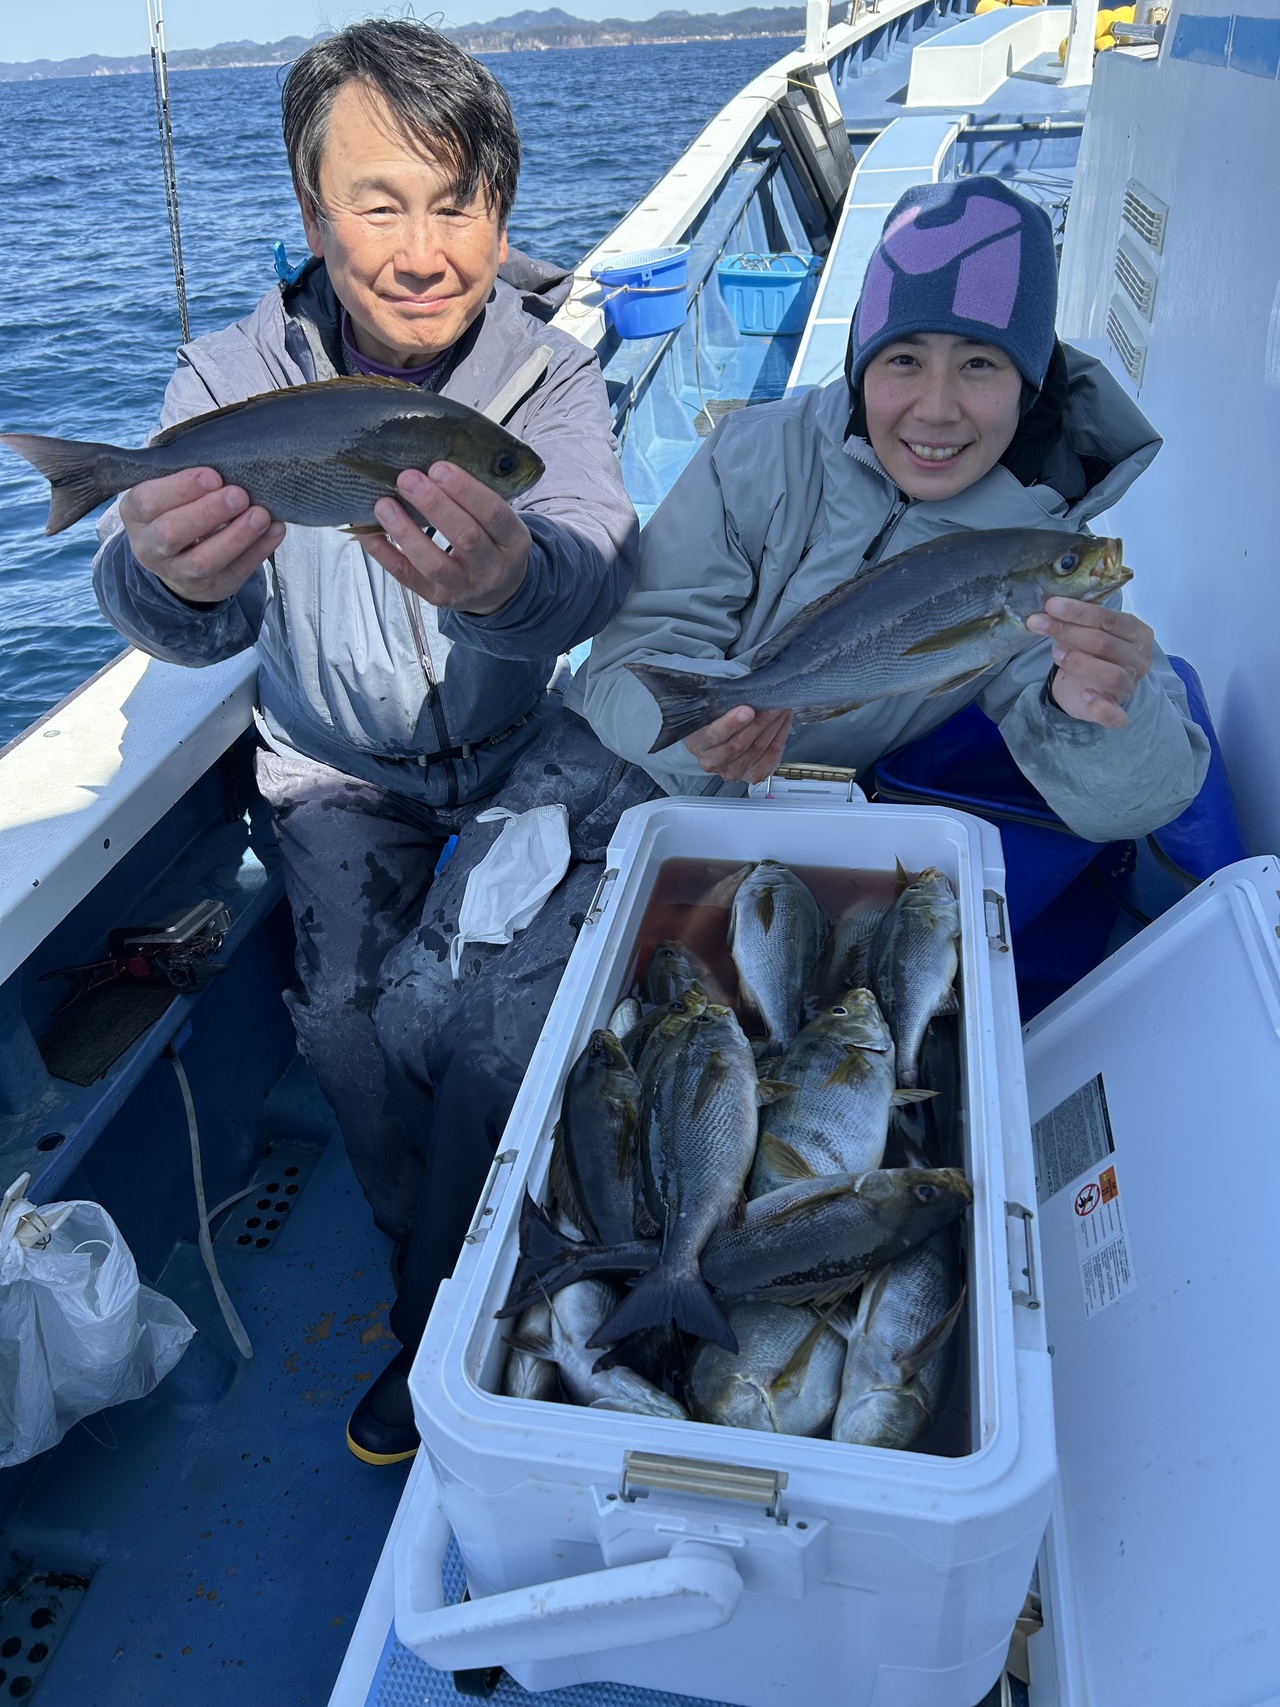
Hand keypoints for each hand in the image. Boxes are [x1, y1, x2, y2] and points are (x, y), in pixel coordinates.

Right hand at [120, 468, 284, 602]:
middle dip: (208, 512)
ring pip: (204, 561)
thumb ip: (188, 479)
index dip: (180, 489)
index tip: (213, 476)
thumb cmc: (176, 509)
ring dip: (236, 536)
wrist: (178, 558)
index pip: (148, 501)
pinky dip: (258, 551)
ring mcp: (179, 573)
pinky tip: (275, 530)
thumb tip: (228, 464)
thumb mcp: (167, 491)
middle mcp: (150, 548)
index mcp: (136, 515)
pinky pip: (235, 573)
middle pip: (172, 533)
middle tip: (239, 494)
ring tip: (261, 514)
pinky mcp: (211, 588)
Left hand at [362, 462, 531, 615]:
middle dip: (434, 505)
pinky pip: (407, 577)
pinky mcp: (437, 597)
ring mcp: (464, 587)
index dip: (466, 490)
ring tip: (384, 504)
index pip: (494, 514)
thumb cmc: (493, 542)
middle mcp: (492, 568)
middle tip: (407, 478)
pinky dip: (384, 554)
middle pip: (465, 537)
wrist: (499, 590)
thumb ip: (476, 499)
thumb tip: (430, 466)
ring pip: (433, 562)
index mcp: (513, 542)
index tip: (439, 468)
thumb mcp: (501, 522)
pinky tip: (368, 532)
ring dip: (405, 531)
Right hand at [685, 705, 793, 783]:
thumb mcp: (712, 708)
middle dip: (760, 721)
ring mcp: (732, 771)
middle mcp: (712, 761)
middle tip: (773, 703)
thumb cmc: (715, 720)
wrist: (718, 739)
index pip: (714, 735)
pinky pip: (770, 758)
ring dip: (774, 726)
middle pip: (739, 744)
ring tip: (781, 708)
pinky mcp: (751, 776)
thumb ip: (724, 704)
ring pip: (758, 749)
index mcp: (698, 743)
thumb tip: (748, 693)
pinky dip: (780, 737)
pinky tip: (783, 722)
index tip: (747, 710)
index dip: (732, 723)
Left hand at [1025, 596, 1152, 728]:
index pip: (1109, 619)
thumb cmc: (1087, 650)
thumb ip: (1074, 620)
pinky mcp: (1116, 711)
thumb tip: (1049, 609)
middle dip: (1068, 631)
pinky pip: (1115, 715)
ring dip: (1079, 662)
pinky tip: (1084, 695)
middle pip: (1105, 643)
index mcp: (1137, 633)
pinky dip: (1100, 707)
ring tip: (1056, 655)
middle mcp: (1139, 659)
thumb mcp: (1083, 630)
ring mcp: (1130, 686)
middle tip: (1039, 624)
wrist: (1084, 685)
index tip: (1051, 605)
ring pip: (1111, 674)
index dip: (1078, 612)